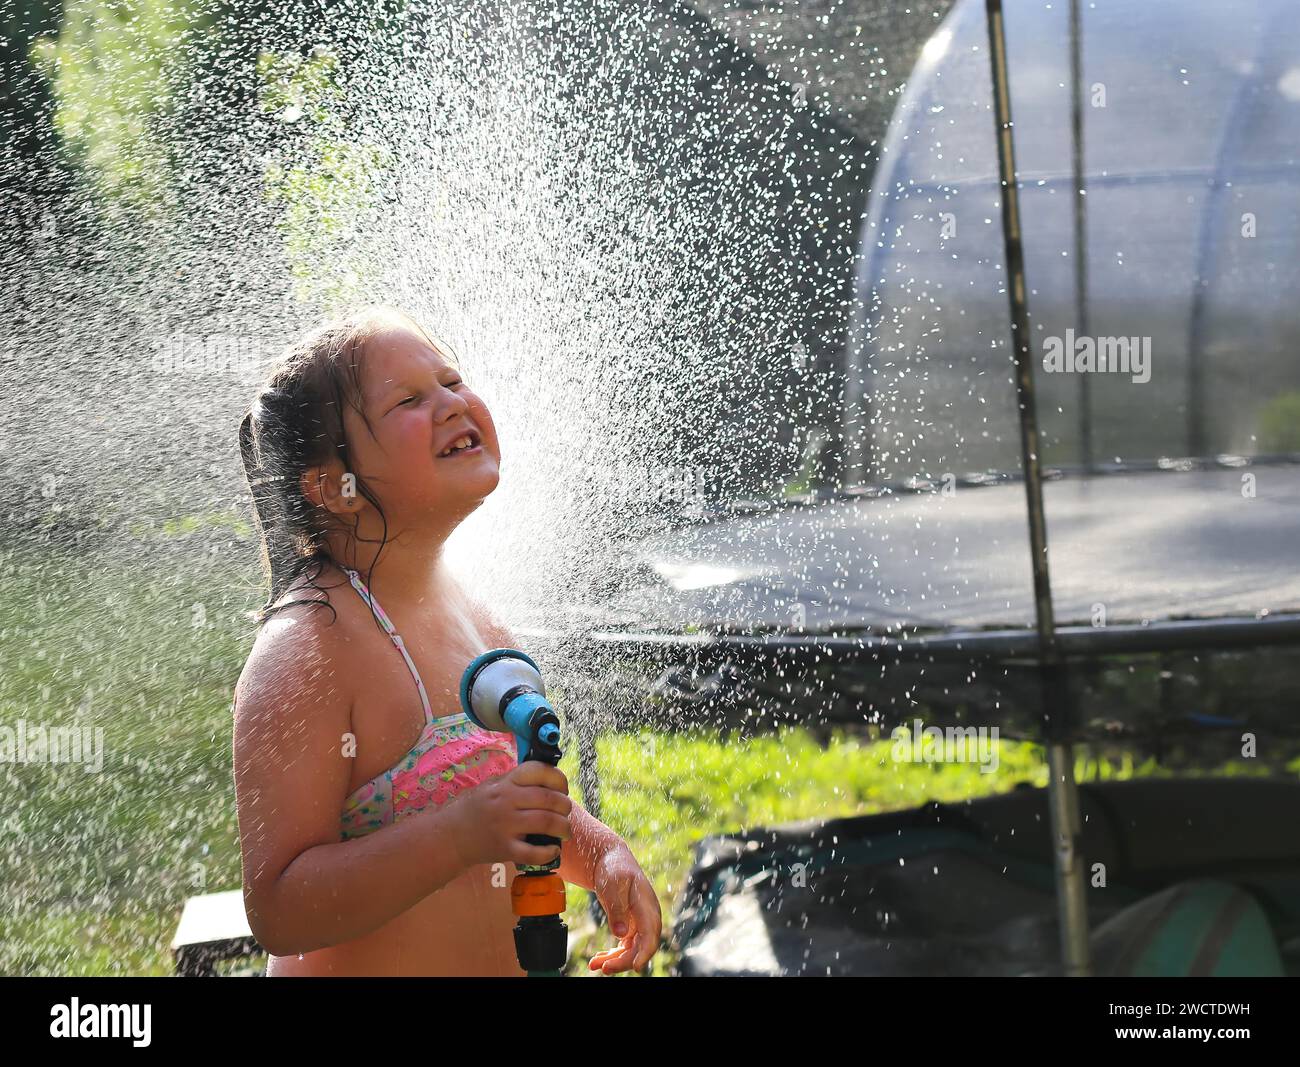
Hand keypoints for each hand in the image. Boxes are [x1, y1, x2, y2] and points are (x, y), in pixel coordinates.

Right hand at [443, 762, 570, 867]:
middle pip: (548, 798)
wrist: (451, 836)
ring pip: (546, 822)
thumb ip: (517, 781)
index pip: (539, 771)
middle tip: (566, 811)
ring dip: (564, 827)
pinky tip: (553, 849)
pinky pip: (534, 852)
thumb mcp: (492, 786)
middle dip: (565, 805)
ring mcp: (505, 826)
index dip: (558, 778)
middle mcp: (506, 801)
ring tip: (565, 830)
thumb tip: (550, 779)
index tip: (563, 788)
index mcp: (505, 783)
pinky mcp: (504, 849)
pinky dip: (549, 852)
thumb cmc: (476, 808)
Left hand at [588, 845, 661, 974]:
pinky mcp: (631, 927)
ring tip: (594, 965)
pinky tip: (598, 959)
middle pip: (641, 948)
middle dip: (623, 962)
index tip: (635, 966)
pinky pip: (625, 947)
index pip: (651, 935)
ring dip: (615, 961)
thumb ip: (617, 908)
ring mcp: (639, 924)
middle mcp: (647, 918)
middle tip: (603, 968)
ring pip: (632, 951)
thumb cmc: (614, 869)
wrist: (611, 861)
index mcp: (647, 906)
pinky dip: (612, 955)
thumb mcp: (612, 884)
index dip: (645, 952)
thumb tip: (620, 934)